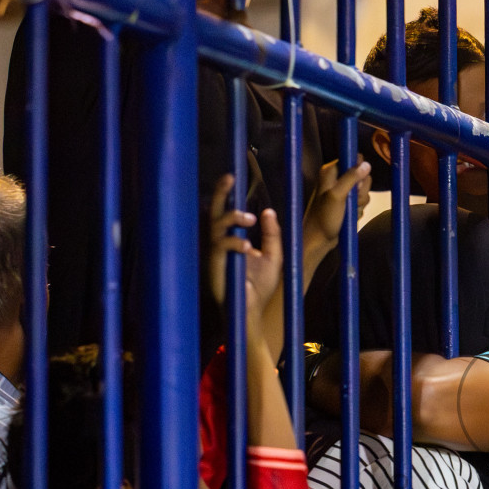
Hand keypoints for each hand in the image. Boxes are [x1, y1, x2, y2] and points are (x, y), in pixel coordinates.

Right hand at [208, 175, 282, 318]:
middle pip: (214, 212)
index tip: (233, 176)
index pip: (227, 212)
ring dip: (232, 218)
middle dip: (220, 193)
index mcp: (232, 239)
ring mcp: (215, 255)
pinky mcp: (214, 267)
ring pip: (216, 226)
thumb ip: (272, 235)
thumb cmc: (260, 287)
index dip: (226, 194)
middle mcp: (220, 244)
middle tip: (230, 178)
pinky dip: (234, 244)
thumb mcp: (274, 257)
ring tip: (249, 219)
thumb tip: (268, 211)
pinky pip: (220, 248)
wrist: (252, 312)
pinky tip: (247, 248)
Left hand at [303, 159, 372, 259]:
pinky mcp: (346, 204)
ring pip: (364, 192)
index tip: (355, 187)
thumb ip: (351, 178)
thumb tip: (366, 164)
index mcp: (330, 171)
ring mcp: (342, 192)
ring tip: (348, 212)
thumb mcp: (337, 196)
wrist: (318, 241)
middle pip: (363, 177)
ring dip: (360, 203)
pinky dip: (358, 212)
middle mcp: (336, 179)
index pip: (354, 160)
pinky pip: (361, 204)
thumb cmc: (323, 218)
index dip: (359, 172)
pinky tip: (349, 218)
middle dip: (361, 191)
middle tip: (351, 202)